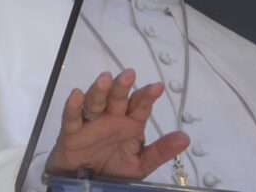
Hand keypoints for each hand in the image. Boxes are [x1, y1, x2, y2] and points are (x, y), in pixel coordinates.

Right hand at [45, 69, 189, 179]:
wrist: (88, 186)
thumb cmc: (114, 171)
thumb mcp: (140, 164)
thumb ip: (160, 152)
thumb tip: (184, 139)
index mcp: (129, 123)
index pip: (139, 106)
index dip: (147, 96)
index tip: (157, 88)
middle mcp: (111, 118)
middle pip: (117, 98)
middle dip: (122, 86)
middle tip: (129, 74)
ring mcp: (91, 123)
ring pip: (95, 102)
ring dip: (99, 91)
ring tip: (105, 79)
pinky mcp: (71, 133)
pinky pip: (71, 118)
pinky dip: (73, 106)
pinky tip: (77, 95)